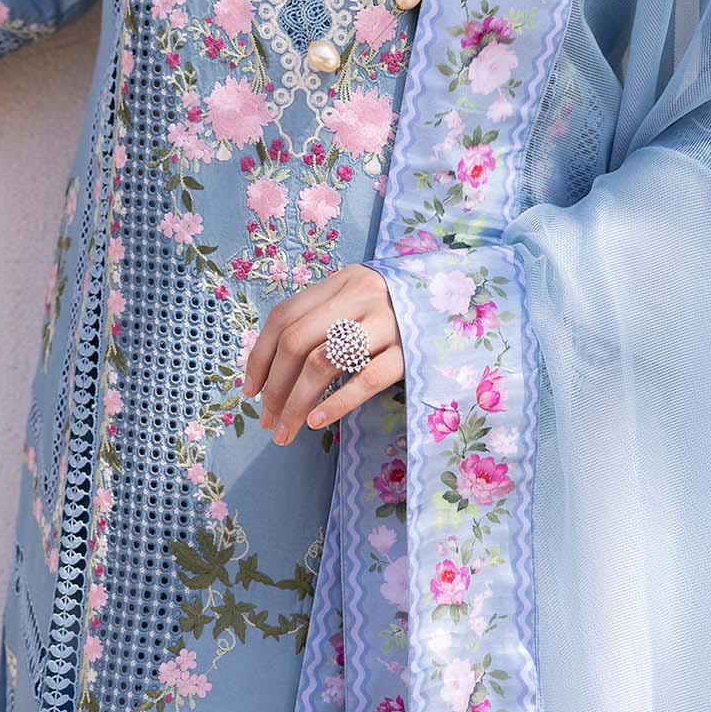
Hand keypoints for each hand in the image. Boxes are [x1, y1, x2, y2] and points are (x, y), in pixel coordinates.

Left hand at [242, 261, 402, 444]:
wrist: (460, 307)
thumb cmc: (398, 311)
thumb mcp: (358, 300)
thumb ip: (322, 318)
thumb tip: (270, 369)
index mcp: (341, 281)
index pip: (283, 316)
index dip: (260, 356)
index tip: (251, 390)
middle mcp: (361, 296)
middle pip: (297, 341)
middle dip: (275, 387)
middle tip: (268, 421)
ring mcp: (387, 323)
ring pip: (324, 363)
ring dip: (297, 403)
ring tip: (287, 430)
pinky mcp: (410, 353)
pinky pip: (365, 380)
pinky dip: (336, 403)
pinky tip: (317, 422)